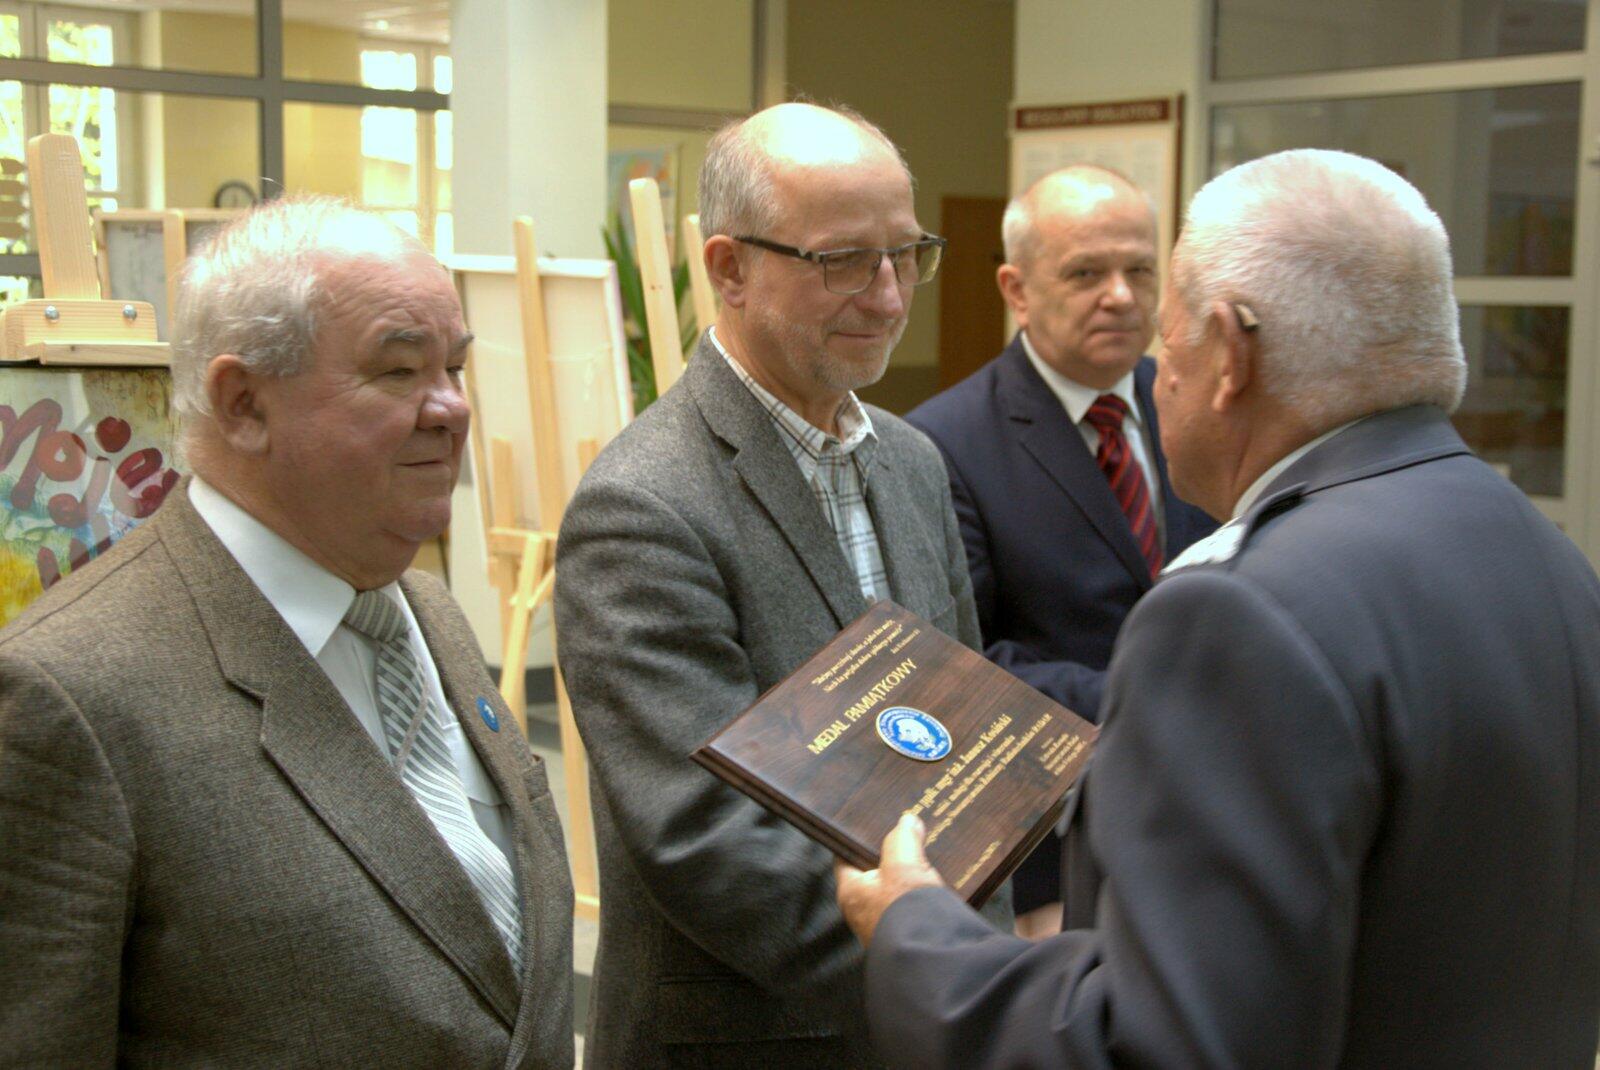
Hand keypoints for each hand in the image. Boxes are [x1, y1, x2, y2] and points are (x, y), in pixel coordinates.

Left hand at [835, 813, 946, 947]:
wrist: (933, 961)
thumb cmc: (906, 911)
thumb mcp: (903, 864)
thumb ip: (903, 838)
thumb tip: (907, 822)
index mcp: (851, 890)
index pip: (846, 855)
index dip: (859, 836)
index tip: (875, 820)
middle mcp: (863, 910)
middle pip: (874, 871)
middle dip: (892, 853)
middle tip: (908, 830)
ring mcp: (886, 924)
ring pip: (896, 888)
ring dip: (911, 872)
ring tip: (929, 850)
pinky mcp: (908, 933)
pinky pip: (913, 904)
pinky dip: (924, 891)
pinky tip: (941, 880)